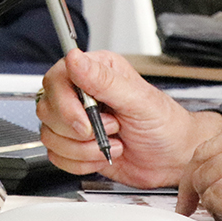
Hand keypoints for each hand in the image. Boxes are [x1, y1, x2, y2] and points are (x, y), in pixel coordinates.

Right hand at [36, 49, 221, 187]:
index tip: (87, 121)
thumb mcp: (137, 99)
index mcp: (96, 71)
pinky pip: (56, 157)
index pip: (56, 79)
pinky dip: (81, 163)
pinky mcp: (75, 146)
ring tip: (112, 142)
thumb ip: (103, 80)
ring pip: (50, 136)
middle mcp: (82, 94)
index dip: (65, 104)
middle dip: (79, 130)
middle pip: (47, 109)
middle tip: (111, 129)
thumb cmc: (164, 124)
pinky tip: (104, 155)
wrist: (174, 158)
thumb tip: (75, 57)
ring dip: (84, 149)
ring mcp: (76, 121)